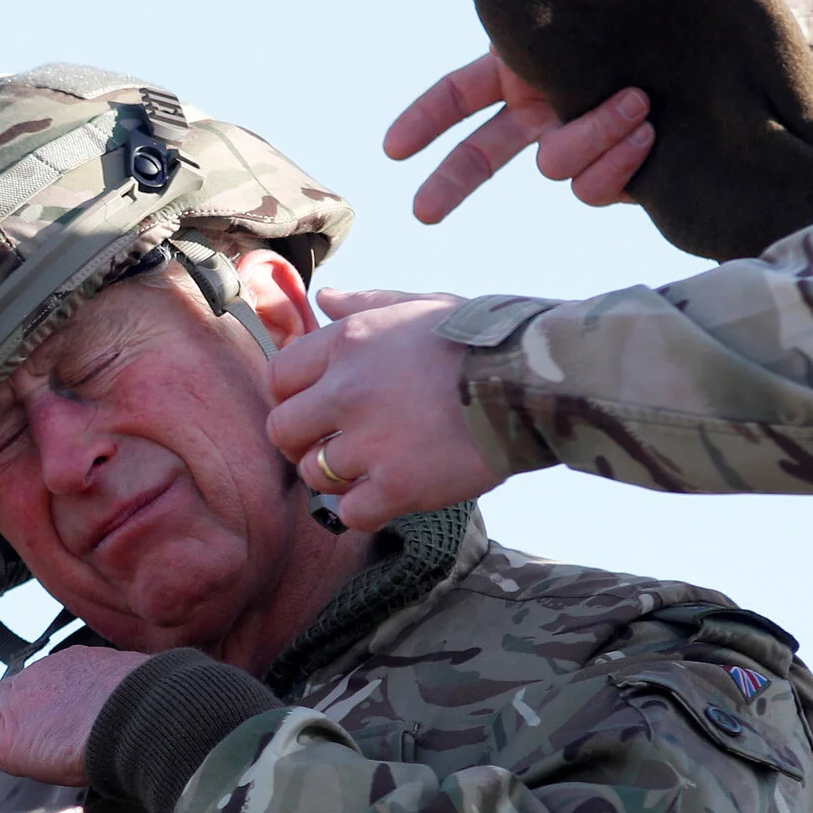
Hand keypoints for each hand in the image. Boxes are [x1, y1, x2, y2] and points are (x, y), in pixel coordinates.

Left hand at [0, 646, 150, 786]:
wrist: (151, 712)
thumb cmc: (164, 714)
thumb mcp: (144, 707)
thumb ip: (131, 718)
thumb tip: (152, 737)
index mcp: (78, 670)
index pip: (39, 688)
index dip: (22, 706)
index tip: (22, 722)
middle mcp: (40, 678)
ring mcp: (17, 702)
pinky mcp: (2, 734)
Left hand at [266, 290, 508, 531]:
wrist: (534, 382)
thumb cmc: (481, 340)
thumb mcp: (421, 306)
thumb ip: (367, 304)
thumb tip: (325, 299)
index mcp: (348, 343)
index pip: (279, 376)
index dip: (292, 397)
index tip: (314, 408)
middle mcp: (347, 391)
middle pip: (283, 430)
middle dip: (302, 441)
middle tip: (331, 445)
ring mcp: (370, 442)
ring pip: (313, 473)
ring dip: (336, 476)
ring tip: (369, 468)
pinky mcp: (398, 486)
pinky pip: (350, 513)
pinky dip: (364, 510)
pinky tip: (389, 494)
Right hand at [385, 50, 657, 222]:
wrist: (748, 27)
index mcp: (533, 59)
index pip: (462, 92)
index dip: (425, 120)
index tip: (393, 150)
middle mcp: (553, 105)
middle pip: (485, 152)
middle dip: (451, 183)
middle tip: (423, 212)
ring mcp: (588, 139)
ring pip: (553, 166)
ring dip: (587, 138)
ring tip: (637, 104)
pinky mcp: (628, 168)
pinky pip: (597, 185)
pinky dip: (615, 162)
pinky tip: (647, 132)